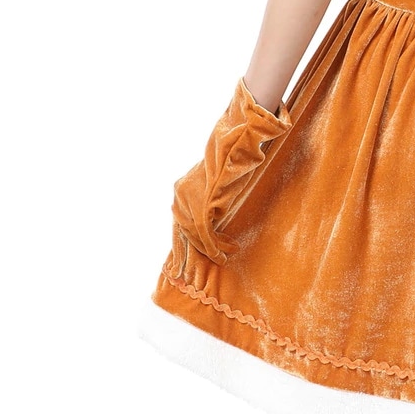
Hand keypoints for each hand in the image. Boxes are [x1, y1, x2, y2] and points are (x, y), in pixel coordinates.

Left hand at [172, 79, 291, 263]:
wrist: (235, 145)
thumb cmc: (231, 160)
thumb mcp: (216, 183)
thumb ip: (210, 199)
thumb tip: (215, 213)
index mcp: (180, 190)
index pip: (179, 223)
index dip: (184, 243)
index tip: (189, 258)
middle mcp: (179, 197)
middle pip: (182, 234)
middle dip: (189, 254)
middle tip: (198, 268)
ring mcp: (189, 202)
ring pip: (194, 237)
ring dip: (210, 250)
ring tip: (224, 255)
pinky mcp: (202, 207)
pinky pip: (205, 235)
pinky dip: (216, 246)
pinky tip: (226, 252)